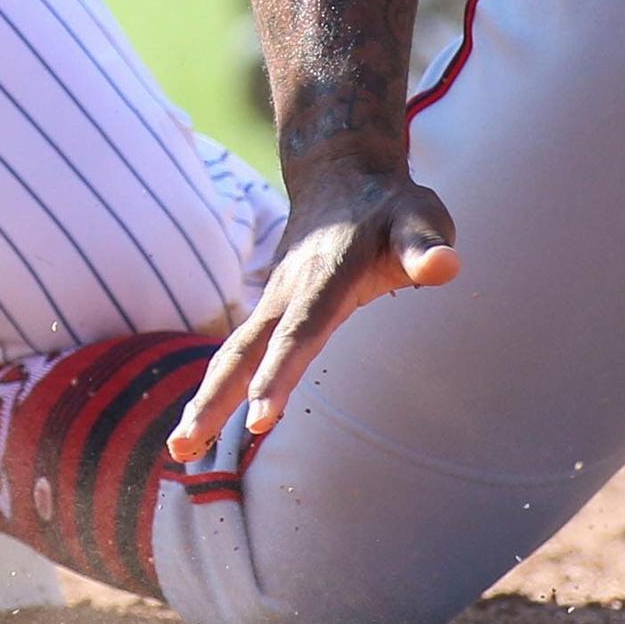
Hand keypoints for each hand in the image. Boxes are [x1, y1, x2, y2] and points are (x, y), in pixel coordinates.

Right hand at [166, 167, 458, 465]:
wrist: (341, 174)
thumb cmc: (391, 206)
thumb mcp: (419, 217)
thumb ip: (426, 244)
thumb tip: (445, 264)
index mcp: (326, 276)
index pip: (301, 331)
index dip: (280, 374)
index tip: (258, 418)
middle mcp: (289, 292)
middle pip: (246, 351)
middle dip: (217, 399)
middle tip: (185, 445)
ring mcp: (273, 302)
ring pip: (233, 354)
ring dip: (205, 401)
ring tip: (179, 449)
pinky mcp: (268, 312)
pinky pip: (238, 354)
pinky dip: (215, 389)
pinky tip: (200, 428)